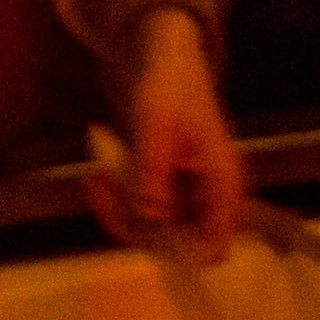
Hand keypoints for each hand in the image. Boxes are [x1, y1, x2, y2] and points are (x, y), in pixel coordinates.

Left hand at [104, 10, 243, 261]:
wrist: (164, 62)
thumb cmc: (169, 86)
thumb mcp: (156, 125)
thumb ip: (153, 173)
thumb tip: (151, 221)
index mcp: (223, 183)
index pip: (216, 244)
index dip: (186, 257)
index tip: (145, 240)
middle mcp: (209, 199)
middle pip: (173, 244)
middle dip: (131, 221)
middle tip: (100, 183)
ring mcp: (186, 198)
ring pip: (149, 232)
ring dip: (115, 209)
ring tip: (95, 172)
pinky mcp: (166, 194)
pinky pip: (137, 215)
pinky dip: (114, 201)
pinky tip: (97, 174)